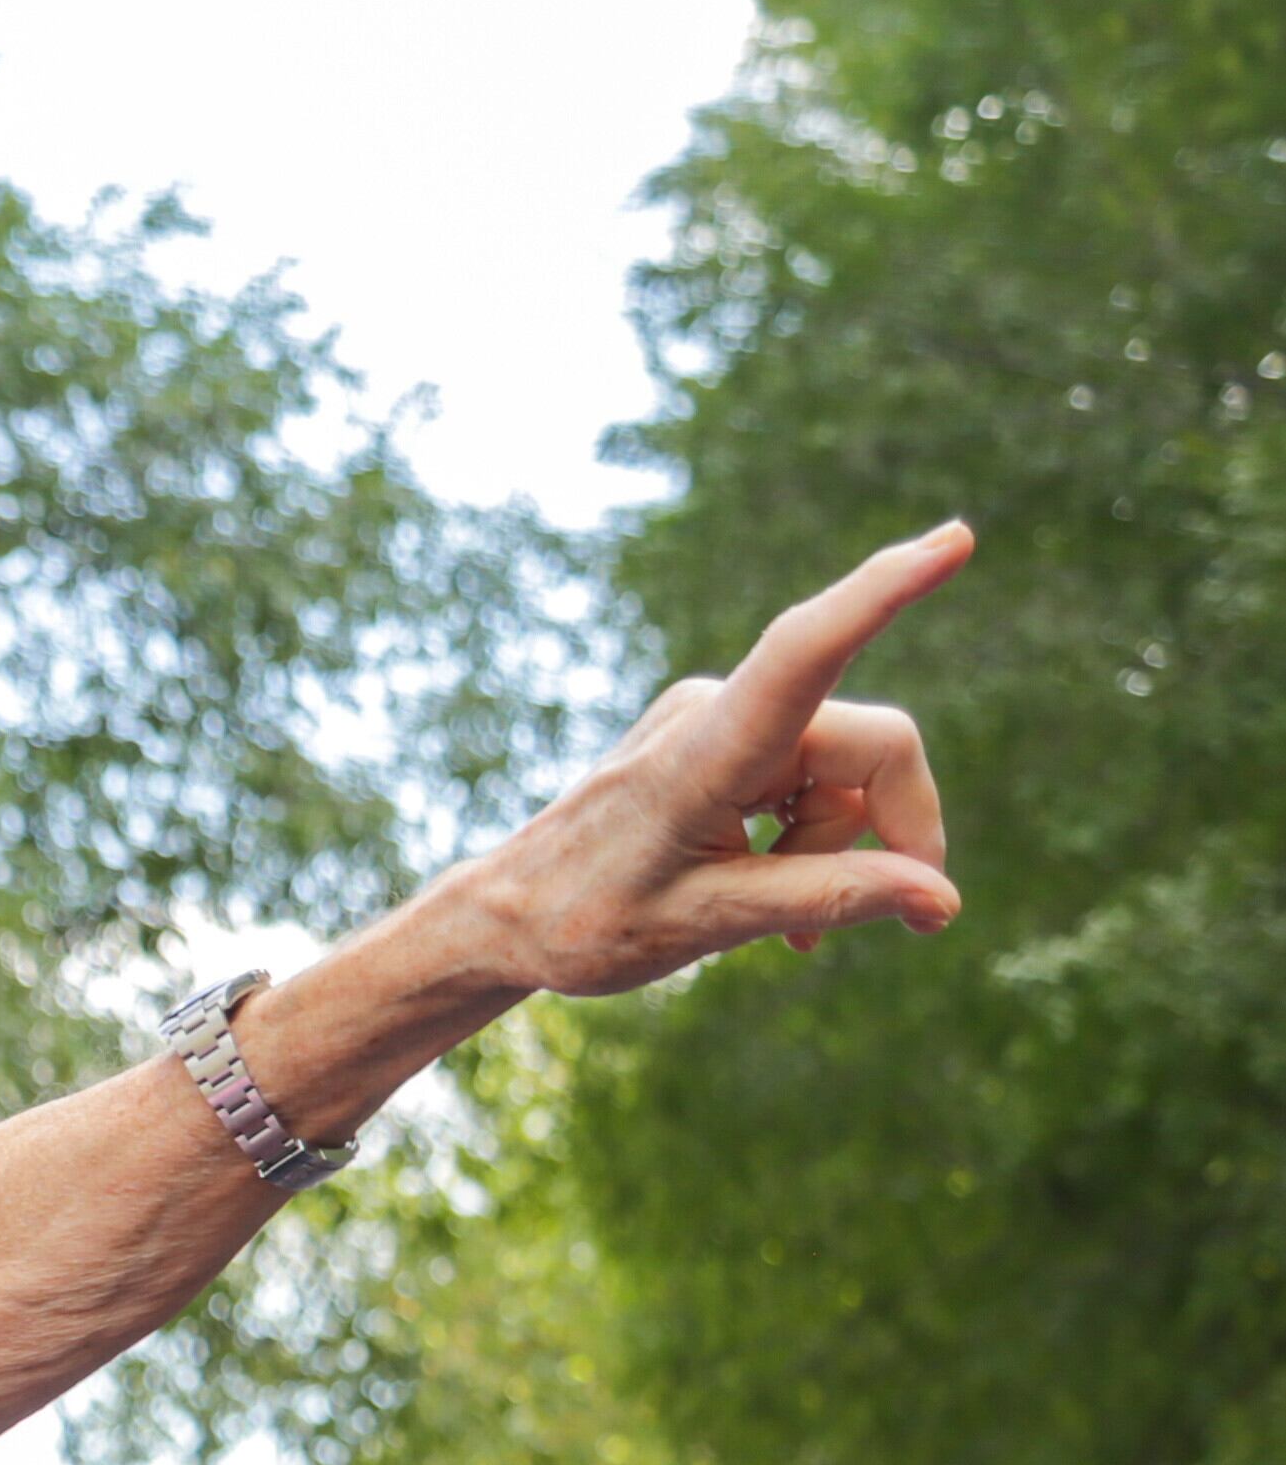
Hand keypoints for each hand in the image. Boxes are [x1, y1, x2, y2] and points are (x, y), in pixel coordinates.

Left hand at [448, 522, 968, 999]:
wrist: (505, 919)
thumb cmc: (588, 923)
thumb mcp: (711, 923)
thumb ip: (831, 897)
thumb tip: (945, 896)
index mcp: (704, 750)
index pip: (808, 651)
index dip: (888, 593)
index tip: (959, 539)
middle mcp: (716, 711)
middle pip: (873, 750)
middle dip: (890, 831)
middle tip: (901, 922)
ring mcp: (719, 718)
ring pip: (847, 774)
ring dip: (837, 848)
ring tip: (784, 925)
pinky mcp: (722, 738)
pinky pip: (812, 779)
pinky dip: (809, 838)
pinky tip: (774, 894)